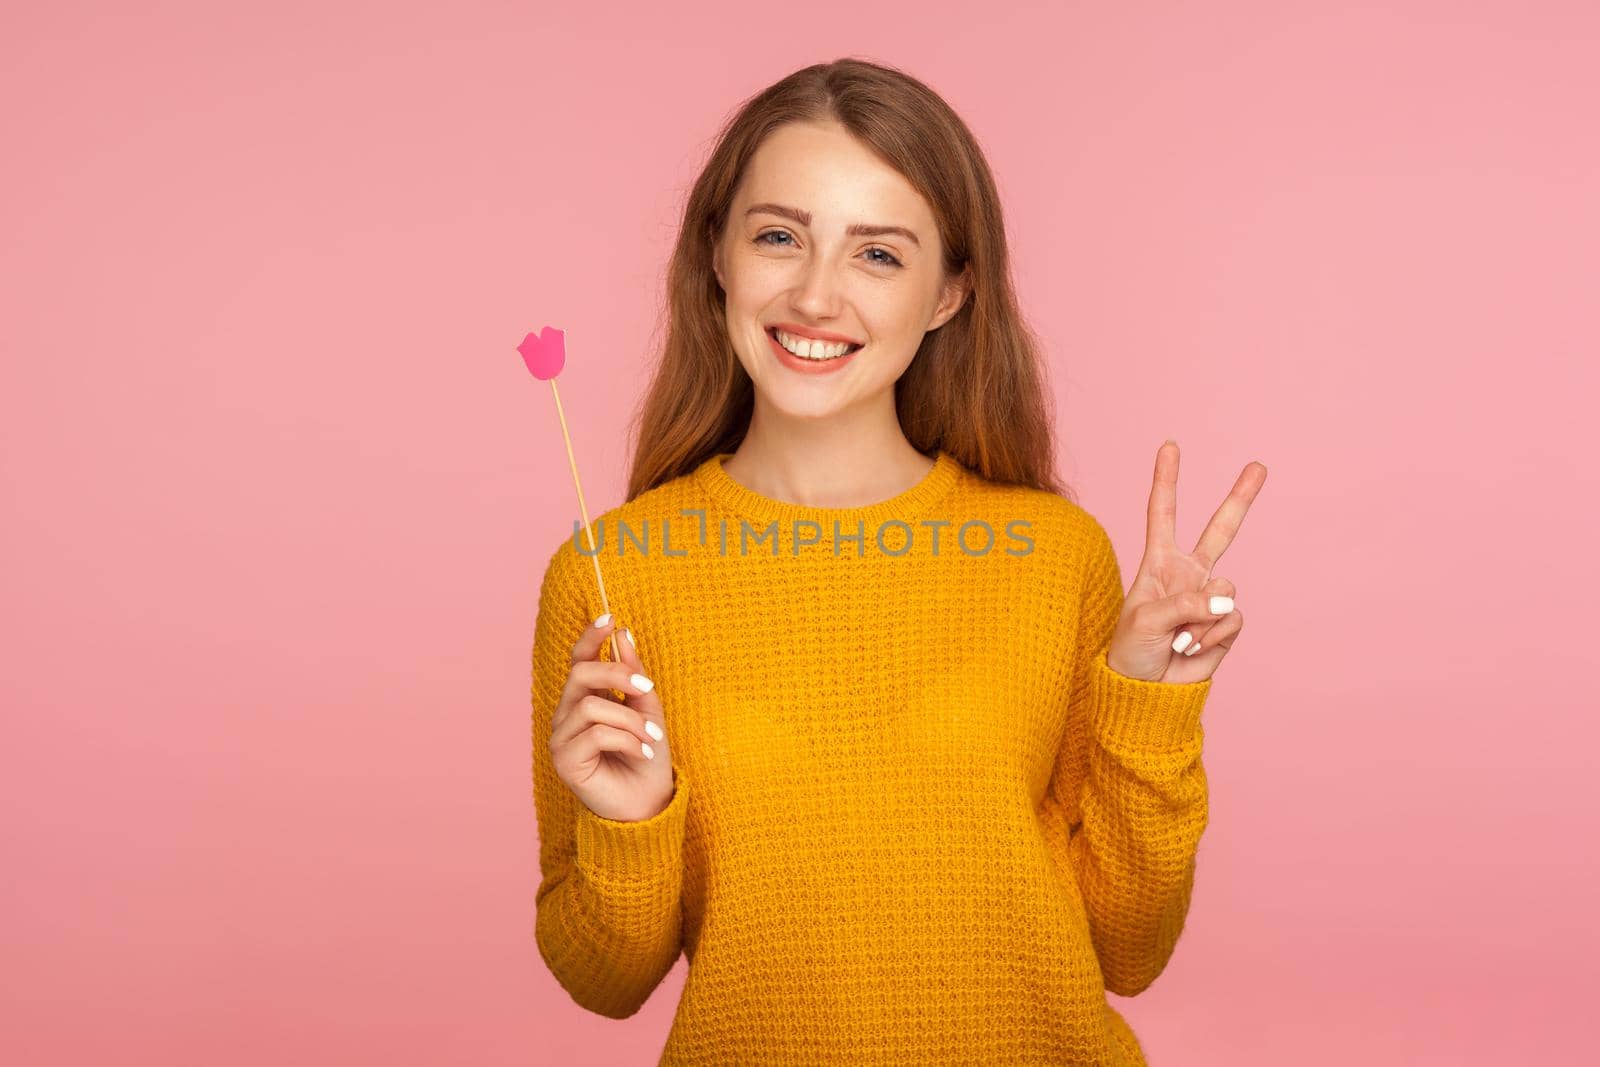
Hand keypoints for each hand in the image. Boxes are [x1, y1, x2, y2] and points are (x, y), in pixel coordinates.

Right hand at [549, 614, 674, 821]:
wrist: (648, 805)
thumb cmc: (647, 757)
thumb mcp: (647, 710)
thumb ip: (634, 676)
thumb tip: (623, 633)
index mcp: (585, 699)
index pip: (579, 660)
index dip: (590, 637)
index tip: (611, 618)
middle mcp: (566, 716)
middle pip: (580, 674)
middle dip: (617, 675)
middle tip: (647, 689)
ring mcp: (560, 738)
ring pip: (591, 706)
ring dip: (629, 719)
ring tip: (651, 737)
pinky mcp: (564, 761)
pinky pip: (595, 734)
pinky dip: (626, 739)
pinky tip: (641, 752)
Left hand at [1104, 440, 1265, 683]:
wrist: (1145, 692)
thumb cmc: (1132, 652)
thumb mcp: (1146, 620)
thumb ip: (1185, 602)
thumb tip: (1227, 599)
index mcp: (1159, 564)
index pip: (1163, 514)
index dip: (1166, 480)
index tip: (1170, 445)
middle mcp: (1189, 574)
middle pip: (1220, 529)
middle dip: (1240, 498)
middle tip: (1259, 466)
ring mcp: (1210, 598)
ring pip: (1227, 588)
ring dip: (1202, 618)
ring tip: (1178, 638)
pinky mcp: (1226, 624)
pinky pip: (1232, 618)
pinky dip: (1213, 636)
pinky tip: (1193, 648)